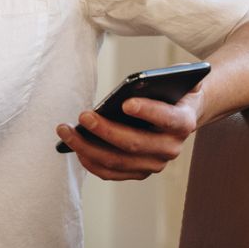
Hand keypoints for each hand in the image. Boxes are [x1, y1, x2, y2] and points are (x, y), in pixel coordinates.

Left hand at [55, 81, 206, 181]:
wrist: (179, 114)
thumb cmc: (171, 92)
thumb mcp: (179, 78)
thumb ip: (174, 75)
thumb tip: (152, 78)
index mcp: (183, 122)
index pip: (168, 119)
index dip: (148, 111)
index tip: (125, 103)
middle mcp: (171, 148)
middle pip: (134, 144)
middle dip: (105, 130)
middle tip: (83, 116)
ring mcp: (154, 164)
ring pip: (117, 161)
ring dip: (87, 147)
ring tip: (65, 131)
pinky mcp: (138, 173)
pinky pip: (110, 172)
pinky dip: (89, 161)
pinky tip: (73, 145)